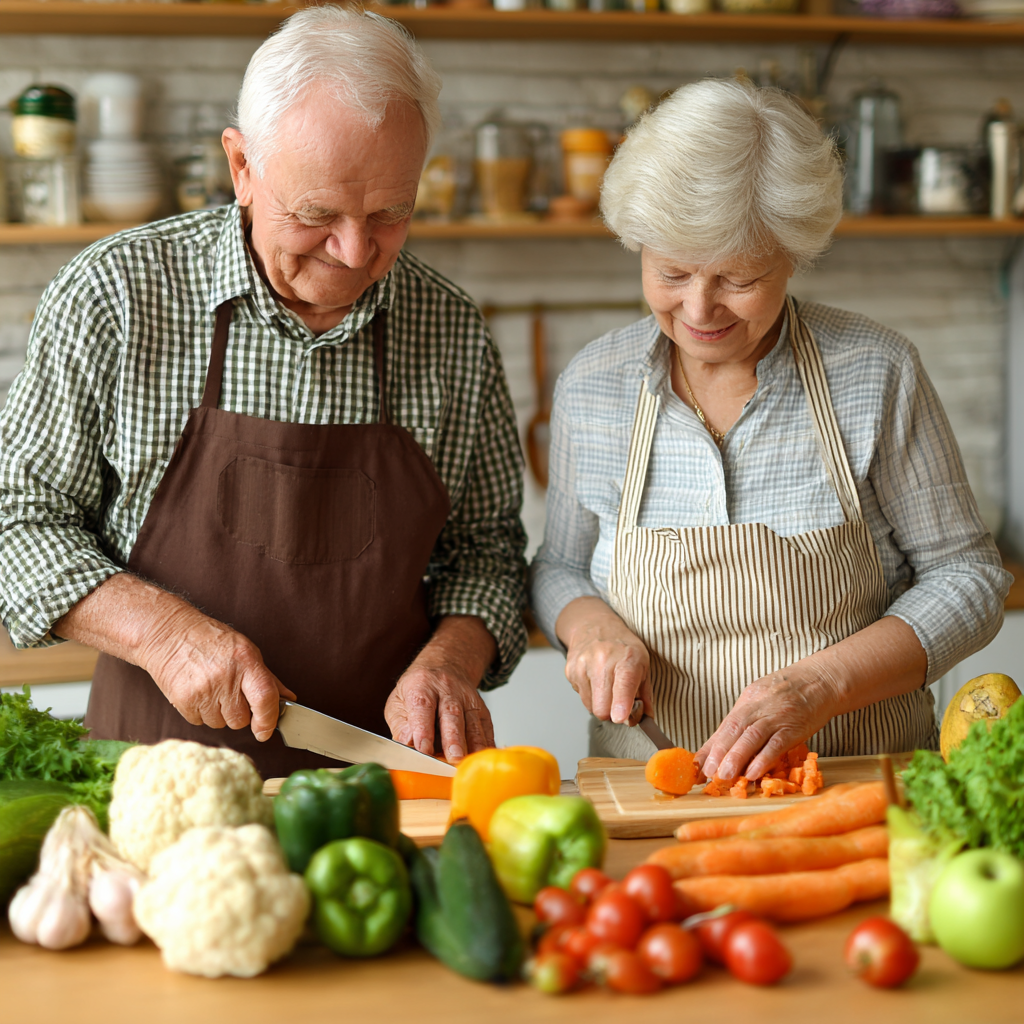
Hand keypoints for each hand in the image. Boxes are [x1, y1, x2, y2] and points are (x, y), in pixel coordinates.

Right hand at [54, 572, 294, 742]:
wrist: (167, 633)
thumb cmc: (210, 640)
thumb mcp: (245, 650)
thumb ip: (267, 678)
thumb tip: (288, 699)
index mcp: (245, 660)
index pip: (265, 698)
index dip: (268, 720)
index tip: (266, 731)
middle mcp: (225, 676)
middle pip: (241, 720)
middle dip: (239, 713)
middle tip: (229, 692)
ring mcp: (203, 690)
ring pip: (221, 724)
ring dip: (219, 713)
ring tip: (211, 687)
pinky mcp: (183, 701)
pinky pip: (200, 722)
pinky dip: (201, 712)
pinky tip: (197, 691)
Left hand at [384, 615, 497, 761]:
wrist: (445, 667)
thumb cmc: (418, 691)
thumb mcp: (398, 702)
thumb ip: (401, 725)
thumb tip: (408, 744)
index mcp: (422, 685)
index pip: (423, 706)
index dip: (423, 728)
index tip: (423, 749)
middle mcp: (448, 690)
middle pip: (452, 714)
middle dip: (453, 738)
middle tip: (453, 757)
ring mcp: (468, 699)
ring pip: (472, 722)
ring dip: (472, 744)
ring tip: (467, 762)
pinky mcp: (482, 710)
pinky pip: (486, 728)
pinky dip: (485, 744)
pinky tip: (480, 758)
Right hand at [557, 597, 652, 724]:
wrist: (594, 626)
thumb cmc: (622, 647)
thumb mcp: (643, 665)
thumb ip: (645, 696)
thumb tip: (645, 719)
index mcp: (626, 659)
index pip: (623, 685)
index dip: (622, 704)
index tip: (620, 717)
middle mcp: (602, 661)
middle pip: (603, 708)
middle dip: (612, 713)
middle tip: (619, 702)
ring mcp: (583, 666)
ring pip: (591, 707)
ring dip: (600, 703)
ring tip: (606, 686)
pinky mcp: (570, 671)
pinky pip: (582, 698)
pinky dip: (590, 695)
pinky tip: (595, 679)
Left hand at [696, 666, 840, 780]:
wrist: (821, 680)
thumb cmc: (790, 692)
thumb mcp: (762, 699)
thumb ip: (746, 720)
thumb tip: (726, 745)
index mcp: (748, 700)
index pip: (725, 725)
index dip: (710, 746)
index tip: (698, 765)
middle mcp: (758, 707)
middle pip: (733, 729)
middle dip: (718, 753)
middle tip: (707, 773)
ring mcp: (776, 716)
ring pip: (751, 737)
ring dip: (735, 758)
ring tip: (723, 776)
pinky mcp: (794, 726)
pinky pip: (776, 744)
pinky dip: (763, 759)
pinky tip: (752, 773)